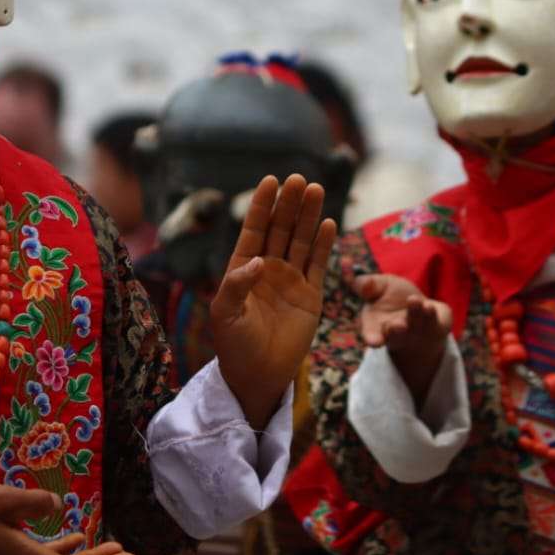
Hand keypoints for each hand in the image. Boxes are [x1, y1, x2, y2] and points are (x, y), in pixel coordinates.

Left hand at [211, 174, 338, 428]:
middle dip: (289, 204)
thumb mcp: (225, 313)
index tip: (270, 180)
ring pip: (302, 240)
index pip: (254, 229)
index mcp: (243, 268)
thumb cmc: (234, 345)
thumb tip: (259, 261)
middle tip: (299, 179)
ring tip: (316, 189)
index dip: (261, 205)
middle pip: (281, 228)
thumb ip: (236, 284)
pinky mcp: (311, 295)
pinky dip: (325, 244)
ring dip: (309, 216)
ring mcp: (291, 280)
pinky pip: (319, 264)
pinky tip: (329, 223)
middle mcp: (268, 269)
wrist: (257, 375)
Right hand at [355, 274, 451, 405]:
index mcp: (376, 327)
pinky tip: (429, 306)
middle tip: (398, 325)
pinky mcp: (436, 328)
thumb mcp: (380, 287)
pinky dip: (430, 314)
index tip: (374, 341)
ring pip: (415, 325)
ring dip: (415, 315)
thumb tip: (362, 284)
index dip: (372, 338)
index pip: (372, 335)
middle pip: (395, 334)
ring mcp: (417, 332)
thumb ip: (368, 285)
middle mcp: (397, 333)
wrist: (421, 309)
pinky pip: (434, 322)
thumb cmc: (394, 298)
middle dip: (396, 330)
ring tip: (414, 301)